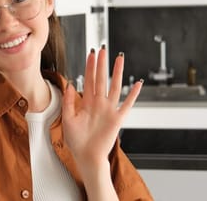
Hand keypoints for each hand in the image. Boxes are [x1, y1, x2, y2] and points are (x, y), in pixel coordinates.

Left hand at [61, 47, 142, 168]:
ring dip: (117, 73)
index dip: (90, 66)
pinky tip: (138, 83)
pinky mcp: (117, 119)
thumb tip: (70, 85)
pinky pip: (127, 104)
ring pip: (115, 87)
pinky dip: (134, 94)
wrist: (86, 157)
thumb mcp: (67, 119)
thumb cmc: (76, 141)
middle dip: (102, 64)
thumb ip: (68, 102)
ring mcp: (109, 110)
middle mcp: (99, 104)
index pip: (89, 80)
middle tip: (103, 48)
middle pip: (101, 79)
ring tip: (119, 59)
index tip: (91, 53)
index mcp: (87, 103)